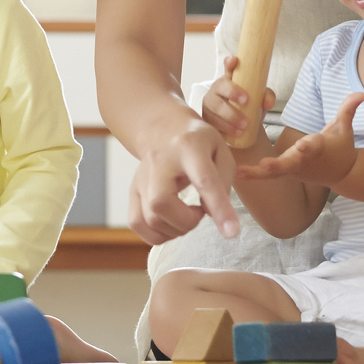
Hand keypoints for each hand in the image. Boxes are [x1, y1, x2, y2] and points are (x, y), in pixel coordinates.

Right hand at [129, 117, 239, 244]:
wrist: (163, 129)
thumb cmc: (199, 143)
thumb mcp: (221, 151)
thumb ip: (224, 182)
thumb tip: (212, 214)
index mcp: (189, 147)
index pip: (204, 180)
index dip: (218, 208)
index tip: (231, 232)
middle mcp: (158, 162)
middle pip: (160, 203)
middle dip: (187, 221)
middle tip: (200, 212)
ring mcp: (140, 177)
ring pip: (149, 219)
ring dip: (175, 229)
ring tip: (187, 216)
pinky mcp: (132, 191)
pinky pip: (137, 224)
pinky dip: (157, 234)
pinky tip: (171, 224)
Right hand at [199, 54, 272, 144]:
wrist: (241, 130)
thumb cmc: (249, 109)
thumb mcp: (260, 102)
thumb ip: (266, 97)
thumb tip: (268, 102)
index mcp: (230, 80)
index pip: (228, 68)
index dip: (230, 63)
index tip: (234, 61)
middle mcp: (217, 89)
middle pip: (219, 86)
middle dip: (232, 92)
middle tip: (246, 101)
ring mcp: (209, 104)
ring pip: (215, 107)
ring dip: (230, 116)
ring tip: (244, 125)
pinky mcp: (206, 119)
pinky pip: (212, 122)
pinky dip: (226, 128)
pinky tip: (236, 133)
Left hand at [238, 92, 363, 188]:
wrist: (342, 173)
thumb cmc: (341, 146)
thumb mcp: (345, 128)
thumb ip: (348, 110)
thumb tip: (361, 94)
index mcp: (318, 148)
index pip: (314, 146)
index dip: (308, 146)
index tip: (302, 145)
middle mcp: (304, 160)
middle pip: (290, 164)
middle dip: (278, 165)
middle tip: (265, 166)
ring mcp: (294, 169)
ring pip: (275, 172)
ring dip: (257, 173)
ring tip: (239, 172)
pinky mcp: (286, 172)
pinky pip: (267, 175)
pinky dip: (252, 175)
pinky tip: (235, 173)